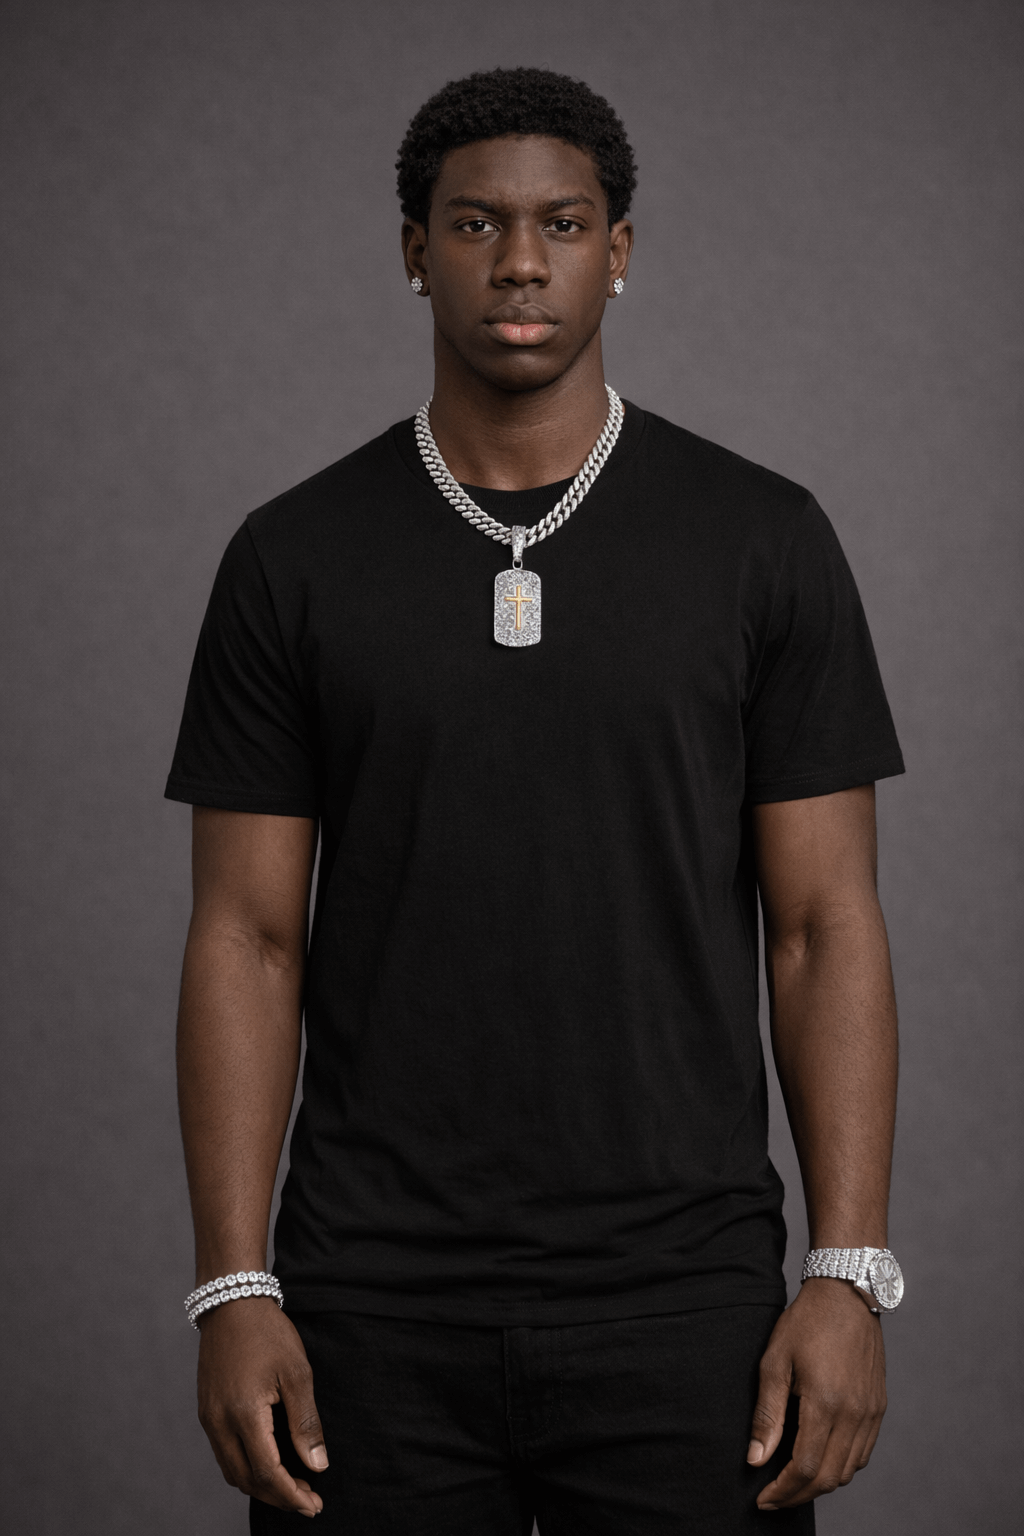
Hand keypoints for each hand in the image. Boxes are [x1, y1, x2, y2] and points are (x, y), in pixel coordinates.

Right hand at [197, 1297, 327, 1516]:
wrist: (231, 1303)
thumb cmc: (267, 1333)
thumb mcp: (297, 1373)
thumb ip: (306, 1422)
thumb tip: (317, 1465)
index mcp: (243, 1414)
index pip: (267, 1473)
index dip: (292, 1495)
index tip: (314, 1504)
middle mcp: (219, 1423)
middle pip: (247, 1481)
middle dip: (278, 1497)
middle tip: (308, 1501)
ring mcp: (209, 1419)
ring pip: (232, 1472)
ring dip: (261, 1486)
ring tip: (293, 1487)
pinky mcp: (206, 1412)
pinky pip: (224, 1454)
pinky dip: (246, 1468)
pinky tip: (268, 1463)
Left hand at [747, 1279, 886, 1508]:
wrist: (847, 1294)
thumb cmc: (806, 1323)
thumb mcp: (775, 1361)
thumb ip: (768, 1414)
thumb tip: (756, 1459)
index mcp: (826, 1403)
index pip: (805, 1468)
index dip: (782, 1491)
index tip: (762, 1499)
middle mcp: (854, 1414)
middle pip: (828, 1478)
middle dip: (798, 1495)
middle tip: (774, 1498)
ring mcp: (871, 1412)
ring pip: (848, 1471)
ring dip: (820, 1484)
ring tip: (793, 1483)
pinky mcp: (879, 1407)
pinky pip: (862, 1454)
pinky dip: (841, 1467)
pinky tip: (820, 1461)